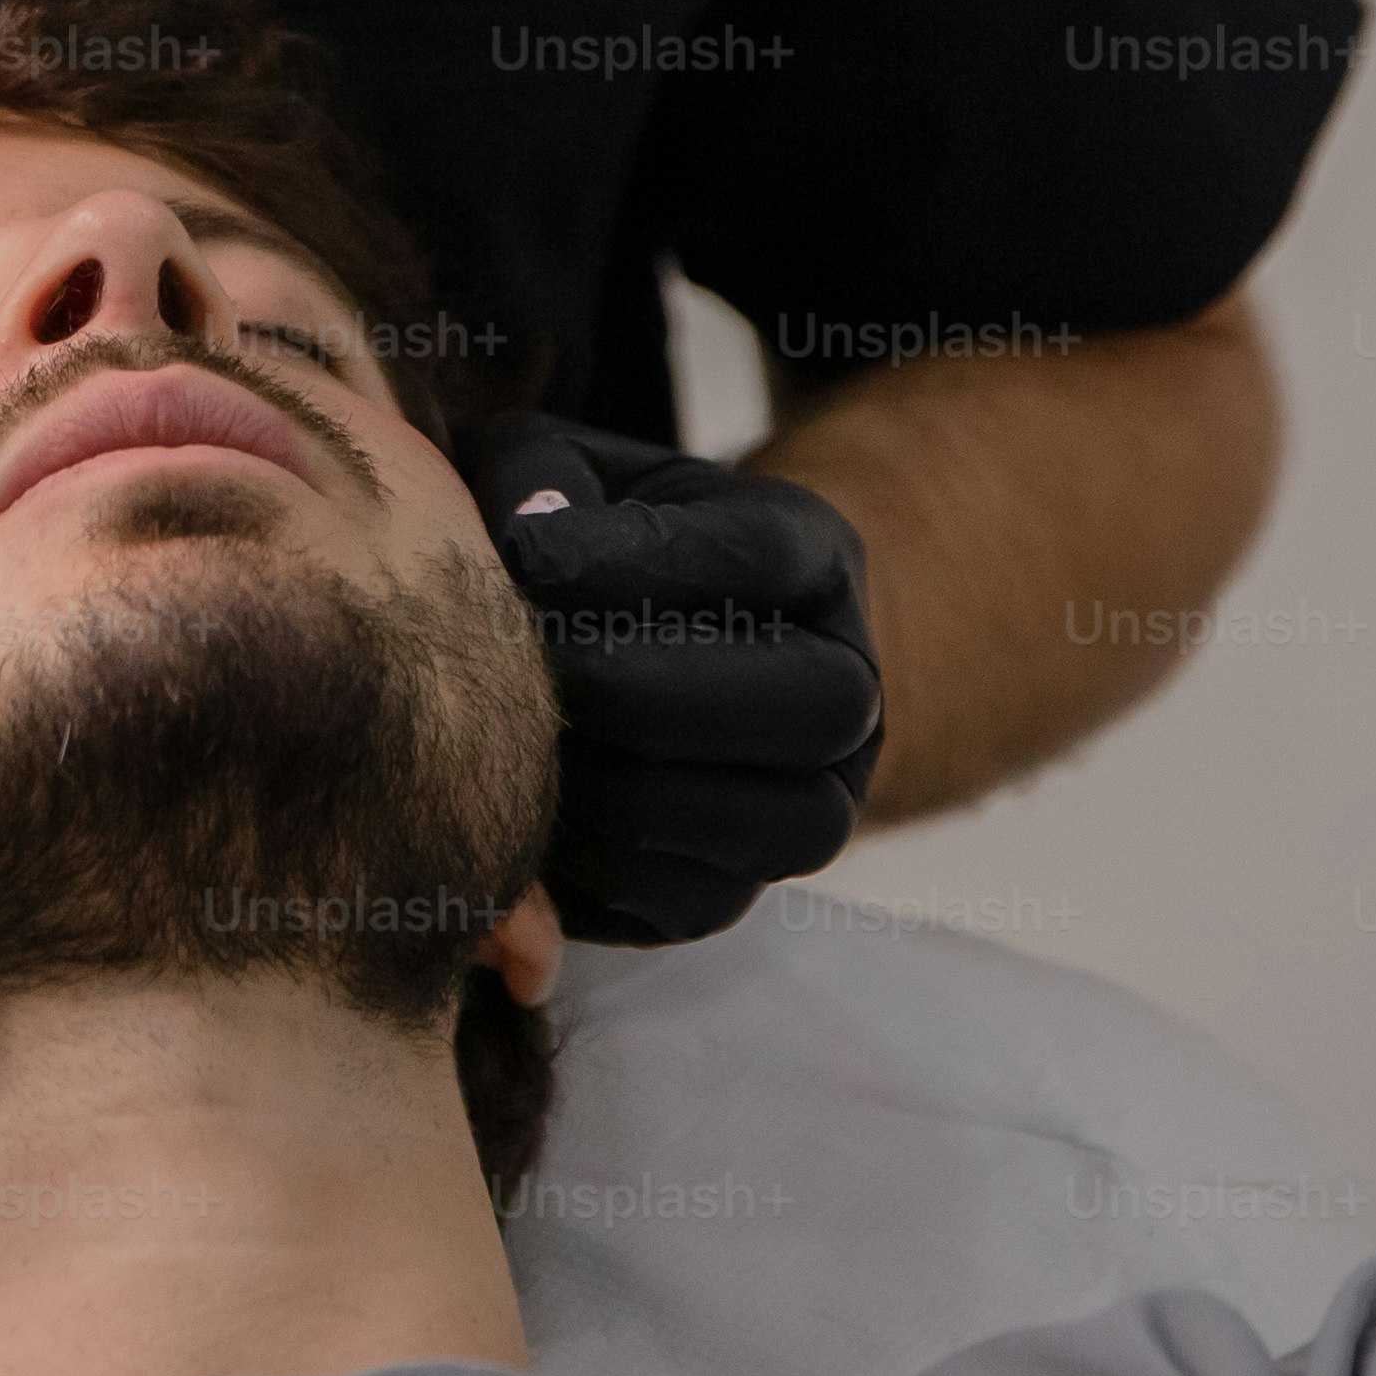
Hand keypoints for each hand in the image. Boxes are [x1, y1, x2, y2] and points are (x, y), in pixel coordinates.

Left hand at [458, 410, 888, 947]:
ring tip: (527, 744)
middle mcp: (850, 685)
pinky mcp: (735, 891)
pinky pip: (694, 902)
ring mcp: (814, 802)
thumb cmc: (575, 542)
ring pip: (778, 824)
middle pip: (817, 706)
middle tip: (537, 670)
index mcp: (816, 557)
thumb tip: (525, 543)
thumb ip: (536, 484)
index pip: (769, 556)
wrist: (606, 652)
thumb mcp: (556, 472)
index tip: (528, 554)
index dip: (646, 560)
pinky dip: (603, 869)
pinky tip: (528, 811)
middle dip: (655, 692)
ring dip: (634, 790)